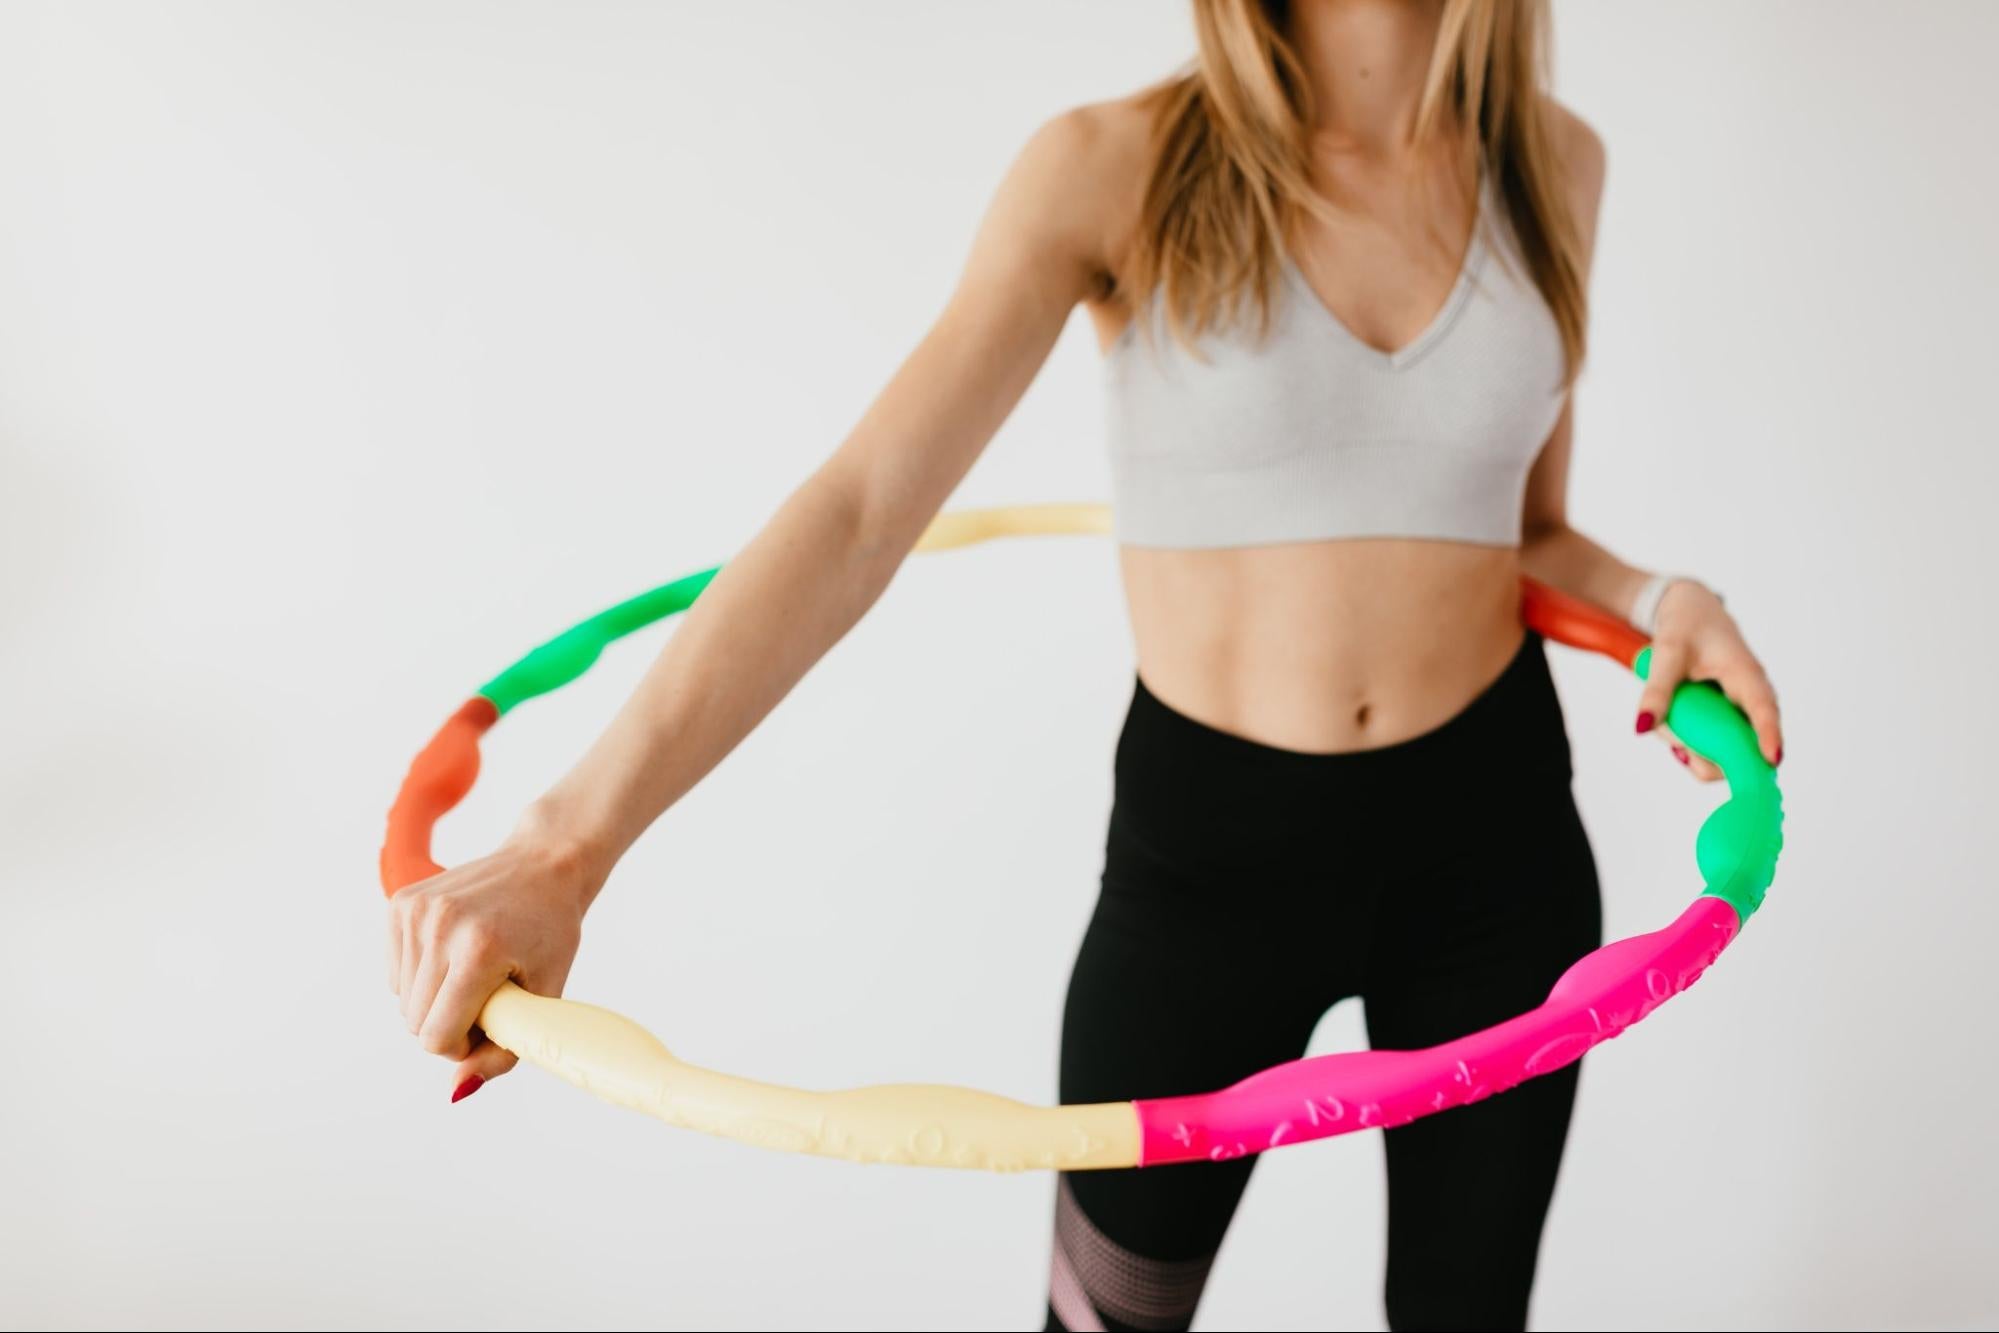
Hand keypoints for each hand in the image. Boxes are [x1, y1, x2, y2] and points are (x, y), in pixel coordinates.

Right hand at [386, 809, 604, 1098]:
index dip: (461, 1048)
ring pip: (403, 1000)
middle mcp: (439, 926)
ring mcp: (415, 911)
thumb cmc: (551, 930)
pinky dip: (422, 977)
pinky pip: (396, 973)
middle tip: (488, 998)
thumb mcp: (546, 992)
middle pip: (416, 1022)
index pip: (436, 1037)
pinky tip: (455, 954)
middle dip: (449, 1026)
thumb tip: (458, 1092)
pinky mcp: (401, 903)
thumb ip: (505, 1049)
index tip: (488, 1029)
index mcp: (478, 950)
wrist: (544, 863)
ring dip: (435, 1001)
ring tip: (475, 973)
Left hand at [1634, 581, 1782, 781]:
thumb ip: (1657, 690)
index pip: (1764, 709)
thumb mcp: (1666, 653)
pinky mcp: (1727, 718)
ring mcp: (1741, 711)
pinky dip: (1686, 738)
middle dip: (1705, 752)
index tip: (1772, 761)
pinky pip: (1710, 744)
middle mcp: (1752, 698)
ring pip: (1722, 750)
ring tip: (1666, 715)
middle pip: (1744, 745)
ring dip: (1688, 743)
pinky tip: (1671, 720)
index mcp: (1746, 674)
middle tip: (1674, 740)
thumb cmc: (1686, 625)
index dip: (1769, 736)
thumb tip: (1642, 728)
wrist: (1690, 611)